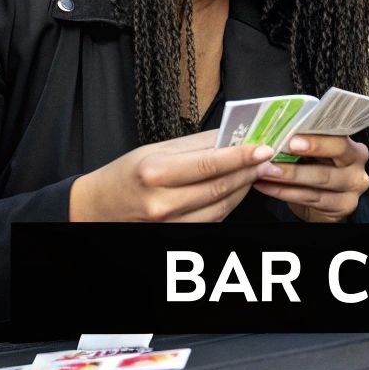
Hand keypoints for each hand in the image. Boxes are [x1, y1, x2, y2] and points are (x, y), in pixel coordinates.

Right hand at [70, 130, 273, 221]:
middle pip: (219, 187)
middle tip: (267, 158)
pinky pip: (212, 220)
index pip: (209, 164)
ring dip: (243, 188)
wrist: (100, 208)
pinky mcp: (176, 234)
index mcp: (155, 172)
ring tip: (256, 171)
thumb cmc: (125, 175)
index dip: (240, 156)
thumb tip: (230, 135)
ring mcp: (169, 223)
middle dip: (248, 171)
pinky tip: (236, 188)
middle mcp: (162, 201)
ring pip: (220, 206)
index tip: (262, 148)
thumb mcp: (154, 150)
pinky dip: (229, 203)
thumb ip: (195, 144)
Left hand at [252, 134, 368, 222]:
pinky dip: (285, 192)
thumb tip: (276, 132)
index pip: (338, 136)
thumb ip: (305, 144)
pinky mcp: (343, 206)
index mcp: (352, 146)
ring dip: (289, 175)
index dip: (316, 137)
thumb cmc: (317, 171)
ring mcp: (353, 187)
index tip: (292, 137)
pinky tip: (267, 186)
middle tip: (277, 153)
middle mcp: (357, 165)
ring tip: (265, 171)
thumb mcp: (315, 155)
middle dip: (307, 151)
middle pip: (336, 155)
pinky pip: (312, 198)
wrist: (325, 203)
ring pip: (321, 179)